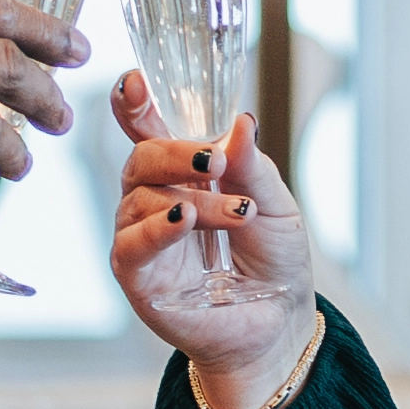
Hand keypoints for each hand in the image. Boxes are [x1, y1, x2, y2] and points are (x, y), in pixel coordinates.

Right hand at [105, 78, 329, 408]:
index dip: (134, 105)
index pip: (148, 131)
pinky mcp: (137, 277)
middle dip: (175, 151)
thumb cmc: (273, 264)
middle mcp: (155, 201)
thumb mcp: (276, 206)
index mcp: (184, 175)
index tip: (135, 82)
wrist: (279, 325)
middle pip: (141, 158)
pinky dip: (155, 229)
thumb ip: (252, 167)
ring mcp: (142, 238)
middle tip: (215, 162)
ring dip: (194, 200)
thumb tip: (240, 122)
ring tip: (237, 213)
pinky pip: (130, 244)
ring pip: (144, 199)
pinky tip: (183, 221)